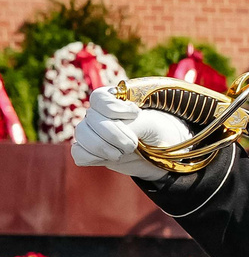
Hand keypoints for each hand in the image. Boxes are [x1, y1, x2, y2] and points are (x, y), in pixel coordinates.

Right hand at [70, 89, 191, 179]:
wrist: (160, 155)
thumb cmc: (156, 132)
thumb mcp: (151, 124)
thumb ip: (132, 123)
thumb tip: (110, 129)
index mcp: (112, 99)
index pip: (99, 98)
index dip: (116, 109)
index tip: (136, 114)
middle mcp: (97, 113)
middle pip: (91, 120)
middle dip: (116, 136)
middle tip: (133, 144)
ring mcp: (90, 132)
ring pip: (82, 135)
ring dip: (105, 148)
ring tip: (123, 153)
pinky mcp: (88, 151)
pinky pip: (79, 154)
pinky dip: (95, 158)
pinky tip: (110, 157)